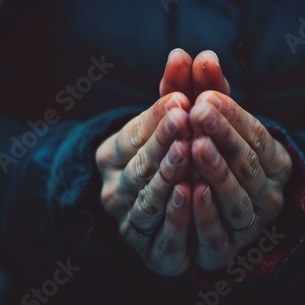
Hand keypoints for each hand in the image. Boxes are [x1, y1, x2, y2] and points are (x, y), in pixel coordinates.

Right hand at [96, 90, 193, 275]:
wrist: (160, 210)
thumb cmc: (170, 153)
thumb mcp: (173, 121)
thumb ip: (179, 91)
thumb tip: (184, 53)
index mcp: (112, 156)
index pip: (131, 136)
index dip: (155, 119)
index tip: (180, 98)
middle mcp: (115, 190)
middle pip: (138, 166)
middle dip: (162, 141)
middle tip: (185, 117)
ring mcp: (129, 223)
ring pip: (147, 199)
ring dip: (167, 175)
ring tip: (187, 150)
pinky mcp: (150, 250)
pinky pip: (162, 235)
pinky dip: (176, 215)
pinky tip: (191, 192)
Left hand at [189, 90, 291, 270]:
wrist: (220, 209)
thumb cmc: (218, 153)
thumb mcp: (214, 122)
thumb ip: (207, 91)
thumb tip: (200, 54)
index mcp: (274, 161)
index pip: (257, 136)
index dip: (233, 117)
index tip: (205, 96)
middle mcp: (269, 193)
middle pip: (249, 165)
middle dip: (224, 137)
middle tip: (198, 112)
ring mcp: (252, 224)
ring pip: (238, 200)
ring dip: (217, 172)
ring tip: (194, 145)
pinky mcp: (228, 249)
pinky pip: (220, 234)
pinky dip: (205, 213)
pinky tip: (189, 189)